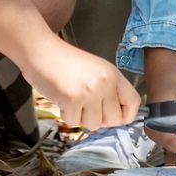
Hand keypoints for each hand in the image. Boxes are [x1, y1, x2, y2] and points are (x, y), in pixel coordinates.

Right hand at [23, 40, 140, 131]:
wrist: (41, 51)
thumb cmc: (65, 62)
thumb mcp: (96, 70)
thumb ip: (108, 90)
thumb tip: (117, 117)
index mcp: (114, 74)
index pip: (134, 102)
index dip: (125, 115)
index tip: (115, 117)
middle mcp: (105, 82)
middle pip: (114, 119)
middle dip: (99, 119)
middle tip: (86, 107)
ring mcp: (90, 91)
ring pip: (94, 124)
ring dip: (81, 117)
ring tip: (73, 99)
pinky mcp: (73, 99)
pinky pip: (74, 122)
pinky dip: (66, 115)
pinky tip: (62, 99)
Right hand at [141, 60, 175, 155]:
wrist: (161, 79)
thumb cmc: (172, 87)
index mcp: (156, 120)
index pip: (170, 141)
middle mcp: (150, 128)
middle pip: (169, 146)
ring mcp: (150, 130)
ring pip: (167, 144)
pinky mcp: (152, 129)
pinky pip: (165, 140)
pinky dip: (174, 138)